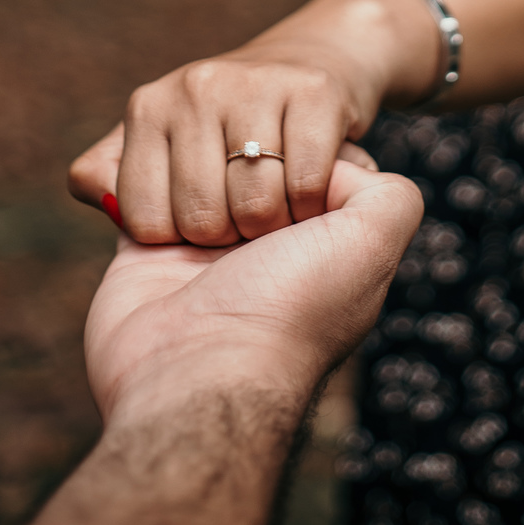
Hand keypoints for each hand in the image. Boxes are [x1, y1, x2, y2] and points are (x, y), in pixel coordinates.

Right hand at [0, 151, 422, 524]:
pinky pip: (133, 178)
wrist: (193, 380)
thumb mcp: (373, 247)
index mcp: (317, 229)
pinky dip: (143, 199)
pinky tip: (161, 242)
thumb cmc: (290, 312)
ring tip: (203, 250)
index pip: (304, 144)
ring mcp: (200, 231)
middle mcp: (261, 231)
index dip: (300, 163)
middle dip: (242, 179)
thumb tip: (330, 162)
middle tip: (246, 239)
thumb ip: (389, 194)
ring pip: (188, 153)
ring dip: (192, 191)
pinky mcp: (144, 236)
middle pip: (243, 145)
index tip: (300, 206)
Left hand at [68, 0, 439, 245]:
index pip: (145, 221)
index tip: (202, 217)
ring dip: (273, 225)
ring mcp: (254, 83)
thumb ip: (116, 177)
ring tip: (277, 202)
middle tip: (244, 215)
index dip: (177, 240)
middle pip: (201, 218)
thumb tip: (102, 199)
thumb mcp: (164, 144)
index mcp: (148, 106)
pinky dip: (311, 203)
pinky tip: (312, 188)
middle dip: (227, 237)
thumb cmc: (228, 124)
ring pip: (254, 206)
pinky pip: (306, 184)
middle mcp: (194, 85)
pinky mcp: (314, 90)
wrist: (310, 60)